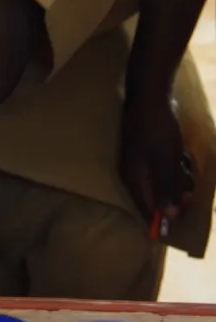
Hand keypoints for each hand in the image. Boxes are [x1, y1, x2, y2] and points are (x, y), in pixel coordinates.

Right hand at [120, 95, 194, 226]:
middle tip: (190, 191)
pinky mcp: (150, 148)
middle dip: (175, 195)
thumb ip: (166, 187)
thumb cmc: (156, 128)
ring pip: (163, 179)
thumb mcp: (165, 160)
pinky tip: (183, 157)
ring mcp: (141, 158)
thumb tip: (168, 216)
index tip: (177, 227)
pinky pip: (165, 166)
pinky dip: (176, 166)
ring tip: (187, 168)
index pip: (143, 206)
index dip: (159, 219)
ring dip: (179, 179)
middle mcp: (134, 170)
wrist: (150, 94)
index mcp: (132, 176)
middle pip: (155, 194)